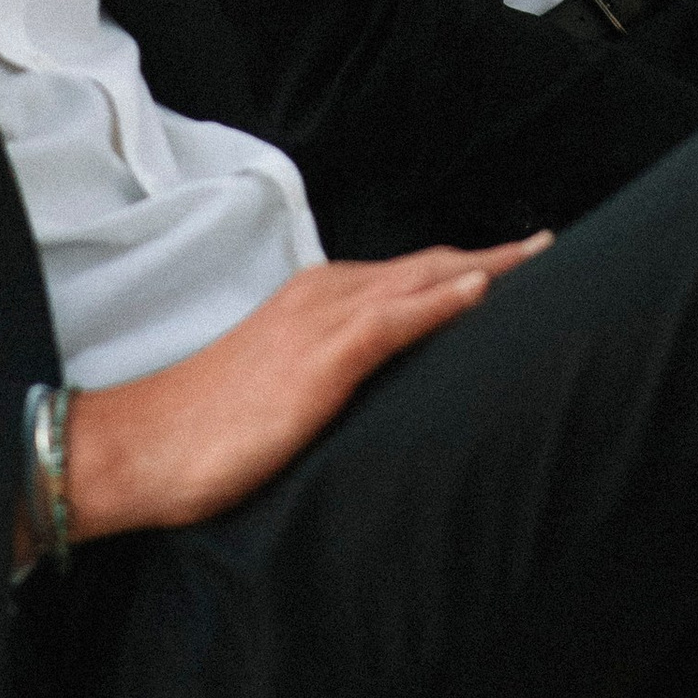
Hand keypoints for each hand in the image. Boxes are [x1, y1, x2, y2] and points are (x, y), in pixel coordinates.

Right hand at [62, 241, 548, 538]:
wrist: (141, 445)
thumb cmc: (204, 430)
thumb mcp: (282, 392)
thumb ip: (333, 381)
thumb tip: (380, 401)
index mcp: (315, 300)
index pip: (410, 276)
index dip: (467, 267)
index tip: (521, 265)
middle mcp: (323, 295)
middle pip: (428, 266)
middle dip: (495, 257)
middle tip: (556, 252)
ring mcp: (320, 321)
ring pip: (421, 279)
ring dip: (487, 266)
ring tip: (545, 261)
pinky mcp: (318, 358)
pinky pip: (393, 319)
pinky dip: (441, 300)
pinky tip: (482, 289)